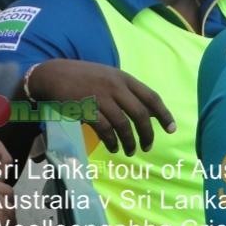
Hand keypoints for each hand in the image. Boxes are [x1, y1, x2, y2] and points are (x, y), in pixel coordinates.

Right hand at [27, 59, 175, 154]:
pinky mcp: (87, 109)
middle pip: (140, 114)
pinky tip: (114, 147)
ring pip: (123, 125)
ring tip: (130, 151)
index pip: (151, 96)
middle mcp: (115, 86)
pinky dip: (112, 141)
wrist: (54, 75)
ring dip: (130, 142)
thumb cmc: (83, 77)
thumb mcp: (108, 77)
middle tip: (147, 147)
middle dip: (147, 134)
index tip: (171, 129)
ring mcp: (101, 97)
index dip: (164, 114)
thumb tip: (149, 112)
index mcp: (123, 78)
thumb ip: (127, 91)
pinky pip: (105, 130)